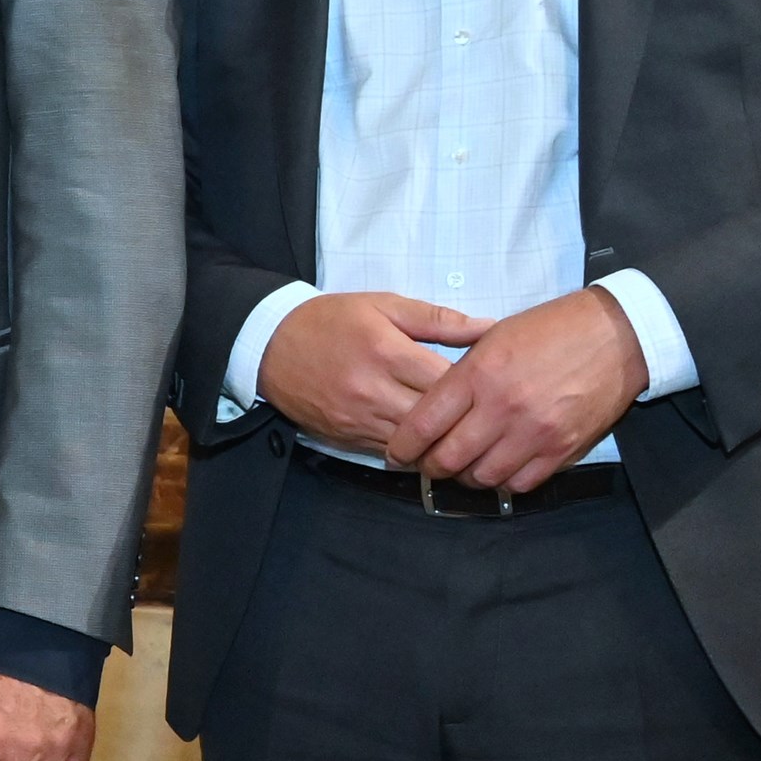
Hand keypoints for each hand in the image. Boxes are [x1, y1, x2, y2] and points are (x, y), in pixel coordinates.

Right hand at [255, 291, 491, 457]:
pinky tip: (428, 442)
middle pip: (435, 419)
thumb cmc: (331, 320)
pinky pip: (391, 454)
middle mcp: (373, 391)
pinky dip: (413, 450)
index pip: (446, 382)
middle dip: (463, 420)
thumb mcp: (384, 306)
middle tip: (484, 415)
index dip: (475, 388)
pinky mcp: (346, 439)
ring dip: (440, 441)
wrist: (270, 345)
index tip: (489, 384)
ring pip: (415, 445)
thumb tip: (488, 328)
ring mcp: (358, 420)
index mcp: (387, 352)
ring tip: (462, 433)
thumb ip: (438, 319)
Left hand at [388, 285, 647, 493]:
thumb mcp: (493, 337)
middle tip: (428, 464)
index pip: (424, 424)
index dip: (403, 446)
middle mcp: (503, 407)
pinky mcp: (563, 450)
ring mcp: (535, 433)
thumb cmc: (549, 330)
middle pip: (448, 459)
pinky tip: (500, 467)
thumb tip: (428, 405)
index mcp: (478, 375)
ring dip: (467, 477)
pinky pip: (521, 484)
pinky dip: (504, 481)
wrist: (616, 335)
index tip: (397, 453)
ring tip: (465, 466)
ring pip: (482, 477)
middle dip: (431, 467)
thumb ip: (460, 374)